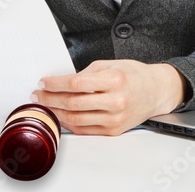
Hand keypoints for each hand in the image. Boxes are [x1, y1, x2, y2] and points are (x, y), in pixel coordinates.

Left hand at [32, 60, 185, 135]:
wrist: (156, 91)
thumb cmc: (135, 75)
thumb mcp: (112, 64)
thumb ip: (87, 73)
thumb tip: (63, 83)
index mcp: (115, 80)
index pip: (76, 84)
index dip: (55, 84)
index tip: (44, 82)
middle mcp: (116, 101)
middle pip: (73, 103)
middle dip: (50, 99)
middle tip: (38, 95)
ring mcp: (114, 119)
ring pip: (75, 120)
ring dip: (56, 113)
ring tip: (45, 106)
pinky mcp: (113, 130)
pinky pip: (84, 129)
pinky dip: (68, 123)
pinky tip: (60, 115)